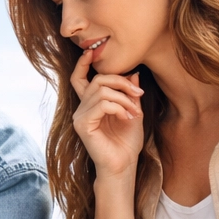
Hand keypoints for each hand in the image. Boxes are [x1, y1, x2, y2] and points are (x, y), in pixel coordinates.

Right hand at [70, 47, 144, 182]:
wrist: (123, 165)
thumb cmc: (126, 143)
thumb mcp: (133, 112)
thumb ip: (130, 93)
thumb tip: (133, 73)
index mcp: (90, 104)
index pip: (79, 79)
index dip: (82, 64)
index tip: (91, 52)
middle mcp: (81, 108)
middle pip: (97, 80)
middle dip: (121, 82)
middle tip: (139, 95)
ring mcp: (80, 116)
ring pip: (102, 91)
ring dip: (124, 99)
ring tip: (135, 112)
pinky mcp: (82, 125)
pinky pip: (102, 104)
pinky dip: (119, 107)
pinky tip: (128, 118)